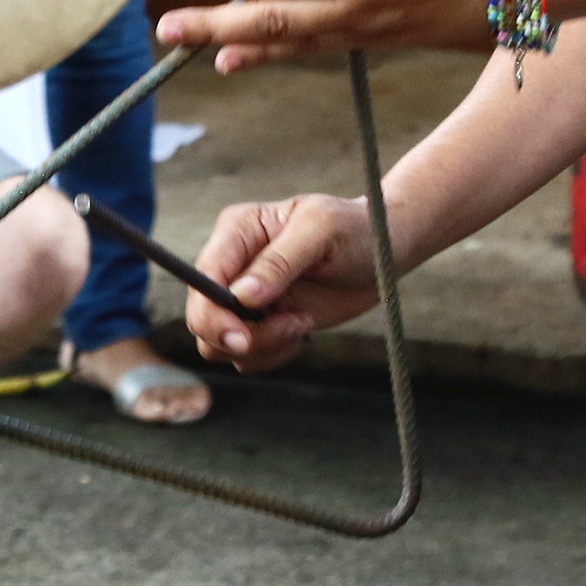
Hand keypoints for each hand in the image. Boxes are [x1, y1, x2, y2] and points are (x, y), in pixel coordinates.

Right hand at [184, 190, 382, 371]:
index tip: (243, 336)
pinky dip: (274, 355)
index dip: (212, 314)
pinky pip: (248, 357)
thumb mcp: (321, 230)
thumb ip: (279, 260)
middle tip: (291, 329)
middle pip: (202, 319)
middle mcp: (233, 265)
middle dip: (241, 338)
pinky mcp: (264, 323)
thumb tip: (242, 296)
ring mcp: (246, 298)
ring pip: (221, 345)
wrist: (384, 250)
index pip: (201, 280)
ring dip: (263, 348)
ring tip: (303, 324)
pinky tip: (303, 332)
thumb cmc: (355, 228)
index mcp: (237, 231)